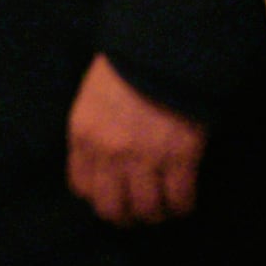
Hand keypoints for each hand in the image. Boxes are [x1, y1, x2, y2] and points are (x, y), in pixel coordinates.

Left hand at [67, 55, 205, 224]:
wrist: (164, 49)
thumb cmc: (126, 67)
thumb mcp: (92, 98)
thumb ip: (93, 132)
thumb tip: (103, 163)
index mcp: (83, 135)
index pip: (82, 187)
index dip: (99, 197)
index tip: (113, 196)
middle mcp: (109, 153)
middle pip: (111, 208)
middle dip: (126, 216)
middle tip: (139, 212)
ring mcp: (145, 157)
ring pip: (147, 209)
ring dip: (156, 214)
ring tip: (164, 208)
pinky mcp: (180, 157)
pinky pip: (179, 199)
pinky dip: (182, 206)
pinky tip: (184, 201)